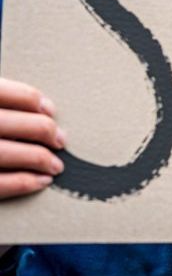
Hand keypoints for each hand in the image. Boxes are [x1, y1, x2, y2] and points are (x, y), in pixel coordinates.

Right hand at [0, 78, 65, 198]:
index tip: (50, 110)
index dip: (30, 99)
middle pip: (6, 122)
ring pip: (4, 152)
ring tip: (57, 165)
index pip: (2, 92)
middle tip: (61, 140)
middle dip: (41, 130)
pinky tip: (43, 181)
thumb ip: (9, 107)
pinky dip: (23, 183)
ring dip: (38, 158)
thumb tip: (45, 108)